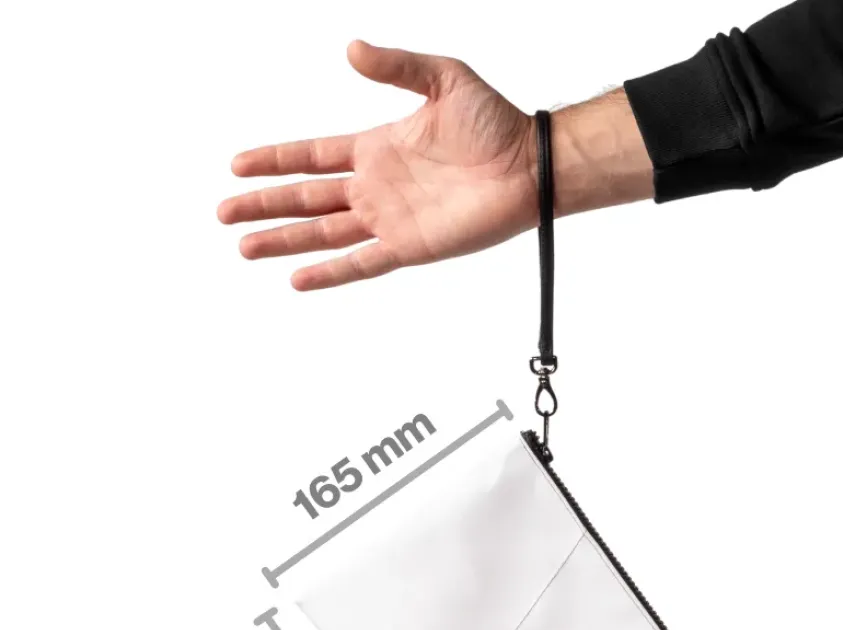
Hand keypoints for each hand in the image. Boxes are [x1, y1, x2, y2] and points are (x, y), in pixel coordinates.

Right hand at [217, 40, 538, 290]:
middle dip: (265, 205)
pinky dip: (330, 272)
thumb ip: (396, 66)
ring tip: (245, 246)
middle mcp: (375, 187)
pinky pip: (362, 262)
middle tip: (225, 212)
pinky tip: (298, 279)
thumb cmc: (494, 123)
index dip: (275, 160)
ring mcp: (389, 219)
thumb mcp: (442, 78)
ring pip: (323, 233)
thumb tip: (351, 48)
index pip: (311, 155)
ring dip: (284, 240)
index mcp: (375, 148)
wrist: (529, 166)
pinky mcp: (409, 246)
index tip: (238, 165)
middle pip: (306, 198)